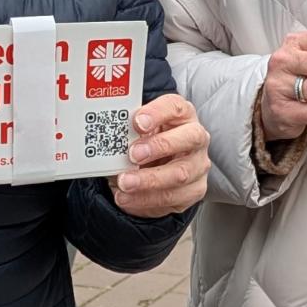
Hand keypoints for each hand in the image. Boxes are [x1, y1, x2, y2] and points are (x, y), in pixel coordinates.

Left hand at [110, 94, 209, 217]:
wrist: (153, 170)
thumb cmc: (145, 144)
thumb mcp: (135, 133)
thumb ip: (127, 132)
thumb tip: (108, 138)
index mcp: (182, 115)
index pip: (176, 107)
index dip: (158, 113)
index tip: (137, 122)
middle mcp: (196, 137)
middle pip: (190, 137)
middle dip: (160, 146)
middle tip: (132, 155)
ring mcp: (198, 164)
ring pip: (181, 173)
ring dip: (149, 180)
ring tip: (124, 183)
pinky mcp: (194, 190)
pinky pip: (174, 197)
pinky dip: (147, 199)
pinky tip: (128, 198)